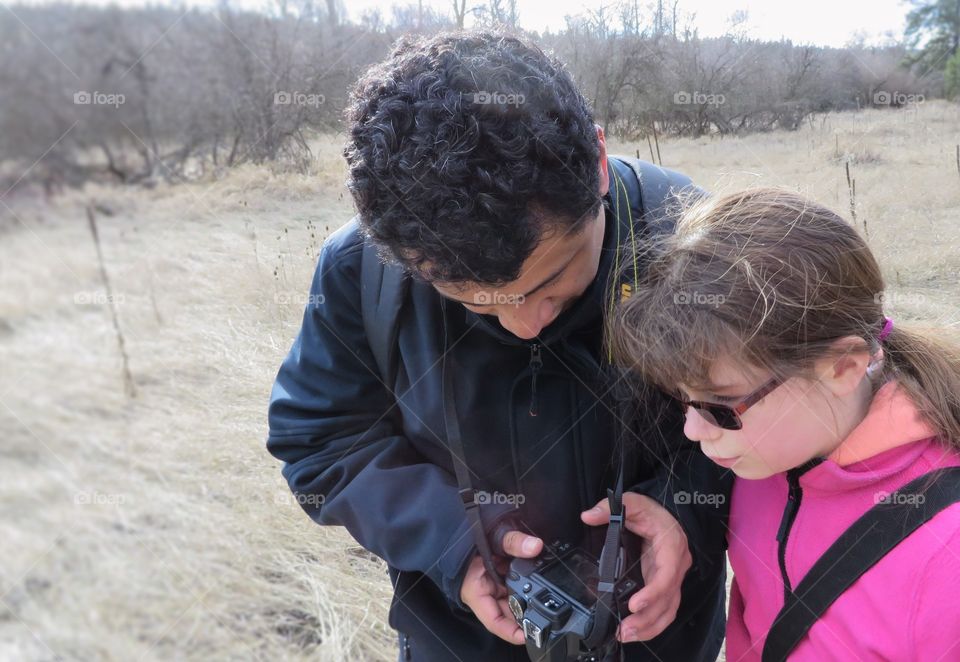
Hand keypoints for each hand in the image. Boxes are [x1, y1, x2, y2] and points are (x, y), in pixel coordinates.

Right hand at [459, 531, 542, 644]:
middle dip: (525, 615)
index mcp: (475, 592)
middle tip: (544, 614)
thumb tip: (535, 546)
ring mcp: (493, 587)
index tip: (529, 634)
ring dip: (527, 600)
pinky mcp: (500, 579)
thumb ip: (512, 542)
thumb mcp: (491, 538)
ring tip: (543, 598)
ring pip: (513, 601)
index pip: (494, 621)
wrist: (468, 526)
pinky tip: (538, 585)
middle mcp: (484, 593)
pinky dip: (525, 587)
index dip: (511, 632)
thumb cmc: (469, 537)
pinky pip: (515, 588)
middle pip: (508, 614)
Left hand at [581, 492, 690, 642]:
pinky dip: (652, 624)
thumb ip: (610, 507)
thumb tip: (588, 516)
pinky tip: (635, 631)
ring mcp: (673, 578)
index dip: (652, 593)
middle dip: (647, 619)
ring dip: (649, 626)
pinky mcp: (666, 586)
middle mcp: (677, 566)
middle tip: (624, 629)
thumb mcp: (632, 502)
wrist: (668, 514)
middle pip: (668, 601)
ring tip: (625, 635)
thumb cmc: (652, 510)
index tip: (634, 604)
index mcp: (672, 548)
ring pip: (668, 610)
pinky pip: (664, 610)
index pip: (667, 576)